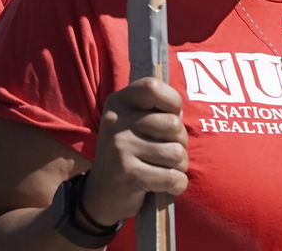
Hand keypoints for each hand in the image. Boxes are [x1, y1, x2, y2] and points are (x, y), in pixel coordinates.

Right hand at [80, 77, 188, 226]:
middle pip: (173, 125)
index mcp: (117, 103)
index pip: (153, 87)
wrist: (101, 195)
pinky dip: (177, 185)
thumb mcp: (133, 124)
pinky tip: (164, 186)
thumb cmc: (129, 153)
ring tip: (163, 168)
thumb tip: (179, 111)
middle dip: (180, 142)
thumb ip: (156, 112)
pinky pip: (173, 177)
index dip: (172, 102)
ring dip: (179, 166)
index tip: (170, 116)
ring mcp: (121, 147)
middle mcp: (116, 122)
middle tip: (166, 151)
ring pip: (176, 153)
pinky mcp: (129, 174)